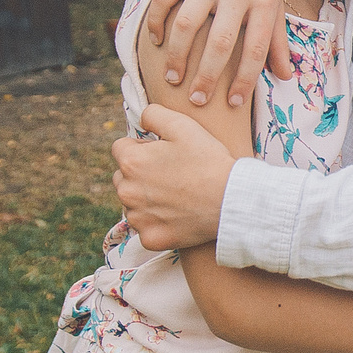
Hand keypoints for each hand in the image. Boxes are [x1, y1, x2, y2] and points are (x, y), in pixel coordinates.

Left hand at [112, 107, 239, 251]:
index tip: (164, 154)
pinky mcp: (150, 238)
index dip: (142, 147)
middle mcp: (126, 191)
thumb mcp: (183, 125)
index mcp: (130, 162)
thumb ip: (153, 114)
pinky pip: (145, 228)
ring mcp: (137, 218)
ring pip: (132, 204)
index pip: (120, 148)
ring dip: (146, 199)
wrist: (231, 200)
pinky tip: (177, 215)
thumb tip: (141, 119)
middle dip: (140, 174)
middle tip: (171, 175)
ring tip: (177, 195)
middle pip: (122, 177)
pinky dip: (157, 223)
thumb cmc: (208, 161)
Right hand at [143, 0, 287, 107]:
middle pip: (220, 41)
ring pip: (187, 24)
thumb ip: (277, 41)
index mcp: (263, 1)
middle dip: (207, 76)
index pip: (256, 48)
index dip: (246, 79)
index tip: (233, 103)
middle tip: (197, 100)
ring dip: (177, 56)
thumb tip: (285, 77)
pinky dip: (156, 23)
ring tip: (173, 78)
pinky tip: (156, 43)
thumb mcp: (274, 5)